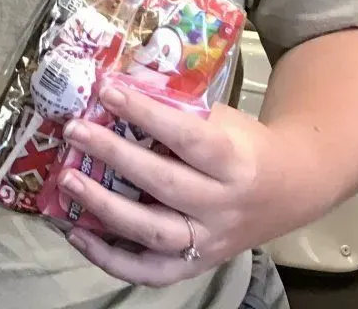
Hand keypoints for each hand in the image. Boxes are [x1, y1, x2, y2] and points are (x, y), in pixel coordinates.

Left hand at [56, 82, 280, 286]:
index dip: (145, 114)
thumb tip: (117, 85)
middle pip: (164, 184)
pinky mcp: (196, 265)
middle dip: (114, 155)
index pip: (187, 137)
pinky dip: (110, 259)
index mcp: (234, 162)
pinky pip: (150, 272)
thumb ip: (177, 107)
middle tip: (74, 130)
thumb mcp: (222, 118)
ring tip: (67, 180)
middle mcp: (223, 206)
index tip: (107, 90)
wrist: (290, 190)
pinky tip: (76, 234)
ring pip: (153, 232)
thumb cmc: (244, 144)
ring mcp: (210, 241)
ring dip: (104, 207)